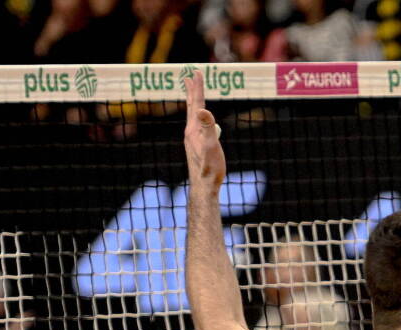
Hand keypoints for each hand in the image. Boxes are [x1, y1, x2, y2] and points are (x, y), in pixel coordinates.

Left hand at [183, 73, 225, 194]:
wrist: (203, 186)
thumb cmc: (210, 167)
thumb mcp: (211, 145)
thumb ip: (207, 127)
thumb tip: (203, 110)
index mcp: (194, 128)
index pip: (197, 103)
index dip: (197, 87)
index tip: (196, 72)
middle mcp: (190, 131)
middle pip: (192, 107)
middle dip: (192, 91)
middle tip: (189, 76)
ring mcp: (191, 139)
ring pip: (192, 116)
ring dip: (193, 103)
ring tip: (193, 96)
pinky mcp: (195, 146)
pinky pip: (196, 126)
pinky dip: (197, 117)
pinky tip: (199, 121)